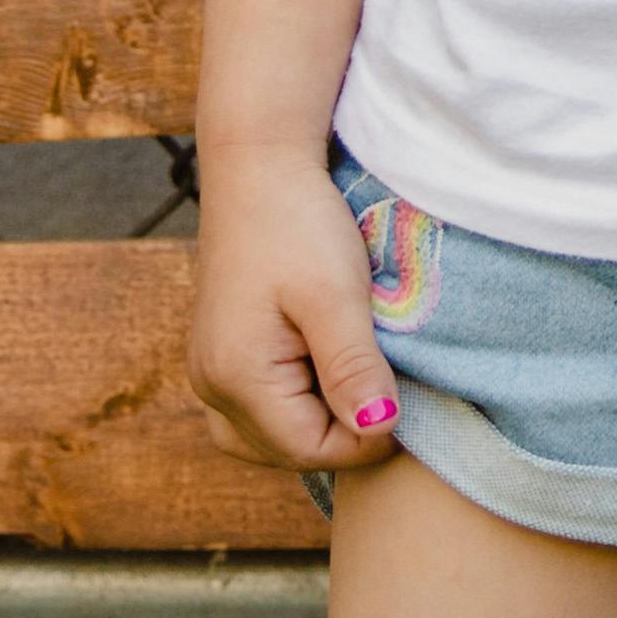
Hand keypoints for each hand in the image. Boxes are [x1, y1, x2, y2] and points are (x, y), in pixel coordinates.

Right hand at [188, 143, 404, 477]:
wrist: (258, 165)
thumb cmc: (297, 222)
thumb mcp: (336, 295)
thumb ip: (353, 367)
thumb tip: (379, 430)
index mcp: (235, 377)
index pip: (310, 451)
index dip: (367, 436)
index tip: (405, 395)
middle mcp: (211, 386)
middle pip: (288, 452)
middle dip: (342, 431)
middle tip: (384, 380)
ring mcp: (210, 372)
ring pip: (272, 438)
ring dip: (320, 421)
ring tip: (358, 371)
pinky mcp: (222, 355)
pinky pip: (261, 410)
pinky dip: (300, 403)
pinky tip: (330, 367)